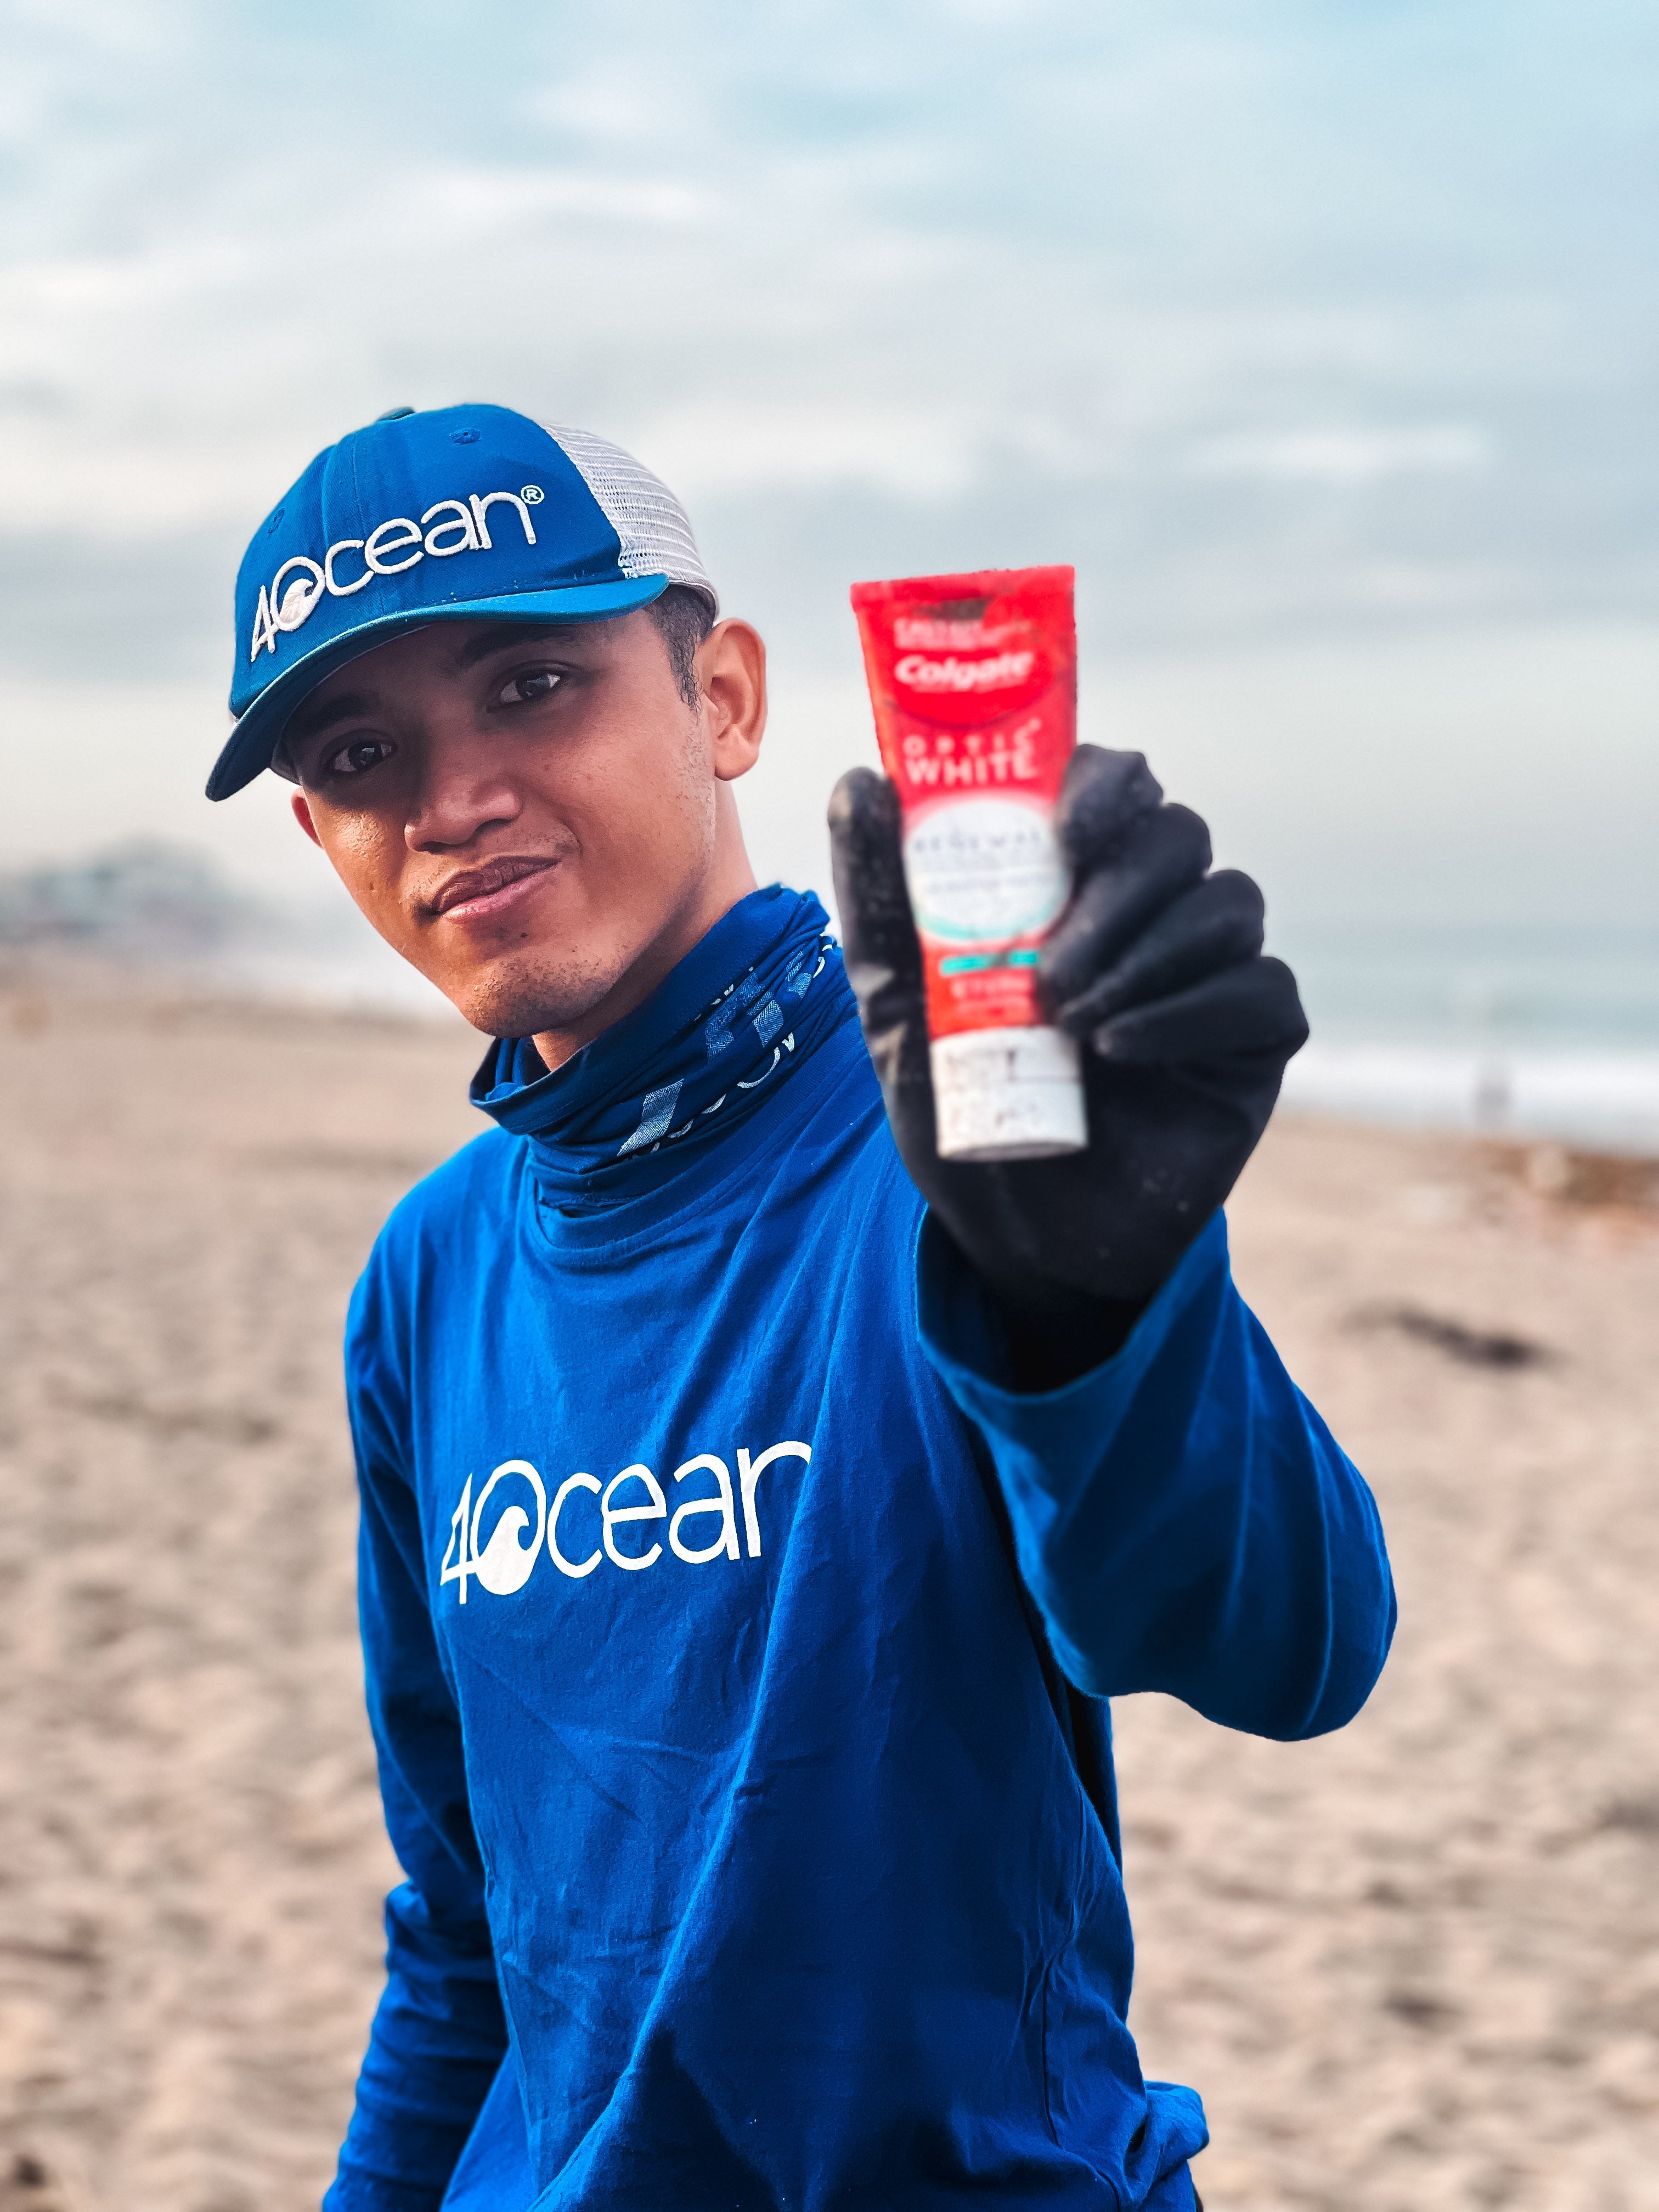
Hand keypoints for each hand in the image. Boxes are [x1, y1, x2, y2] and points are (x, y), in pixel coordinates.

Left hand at [828, 746, 1307, 1384]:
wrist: (1016, 1234)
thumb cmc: (963, 1103)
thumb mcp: (900, 1005)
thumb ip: (881, 898)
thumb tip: (856, 783)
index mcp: (1078, 880)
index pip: (1116, 785)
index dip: (1103, 785)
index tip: (1064, 829)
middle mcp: (1155, 911)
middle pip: (1178, 835)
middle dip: (1117, 891)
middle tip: (1051, 968)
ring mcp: (1212, 973)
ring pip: (1227, 904)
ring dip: (1146, 954)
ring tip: (1072, 1022)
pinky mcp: (1254, 1042)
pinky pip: (1261, 991)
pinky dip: (1189, 1013)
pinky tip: (1121, 1050)